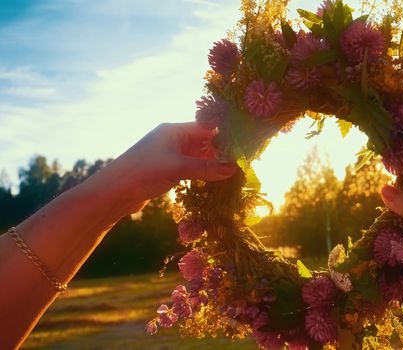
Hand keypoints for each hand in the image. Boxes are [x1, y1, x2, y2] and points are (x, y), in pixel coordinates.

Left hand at [85, 122, 236, 213]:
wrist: (112, 193)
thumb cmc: (142, 172)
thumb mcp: (177, 168)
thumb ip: (207, 168)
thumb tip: (235, 168)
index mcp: (175, 131)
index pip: (208, 128)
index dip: (227, 136)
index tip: (246, 146)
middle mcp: (174, 140)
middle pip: (206, 142)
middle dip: (224, 152)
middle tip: (244, 164)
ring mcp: (171, 156)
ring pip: (201, 157)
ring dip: (215, 165)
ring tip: (235, 175)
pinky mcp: (168, 171)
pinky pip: (193, 169)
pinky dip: (204, 175)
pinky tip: (216, 184)